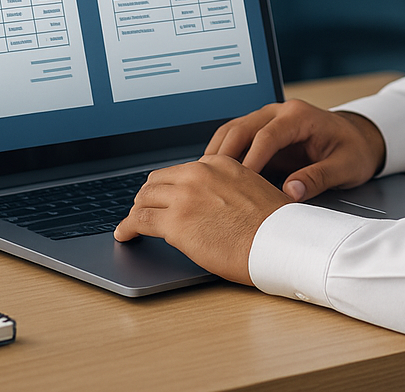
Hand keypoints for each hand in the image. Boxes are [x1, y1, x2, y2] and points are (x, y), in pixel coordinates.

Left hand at [113, 155, 289, 284]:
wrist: (279, 241)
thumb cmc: (273, 225)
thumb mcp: (251, 189)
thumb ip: (226, 188)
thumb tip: (213, 204)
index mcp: (218, 163)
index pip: (180, 170)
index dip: (168, 187)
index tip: (163, 199)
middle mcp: (199, 173)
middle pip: (157, 181)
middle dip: (148, 197)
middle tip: (145, 212)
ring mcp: (185, 196)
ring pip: (144, 198)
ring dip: (136, 212)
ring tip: (132, 225)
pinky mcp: (175, 222)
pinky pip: (139, 220)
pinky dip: (127, 228)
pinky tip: (125, 235)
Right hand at [205, 99, 385, 201]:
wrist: (358, 138)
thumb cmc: (353, 151)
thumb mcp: (345, 166)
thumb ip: (318, 178)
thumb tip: (291, 193)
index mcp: (299, 116)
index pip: (268, 135)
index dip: (252, 159)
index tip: (240, 183)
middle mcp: (279, 112)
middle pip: (242, 127)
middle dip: (224, 155)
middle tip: (211, 183)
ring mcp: (268, 119)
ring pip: (233, 130)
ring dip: (218, 153)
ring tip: (206, 181)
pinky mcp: (262, 132)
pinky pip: (236, 139)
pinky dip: (224, 155)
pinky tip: (216, 177)